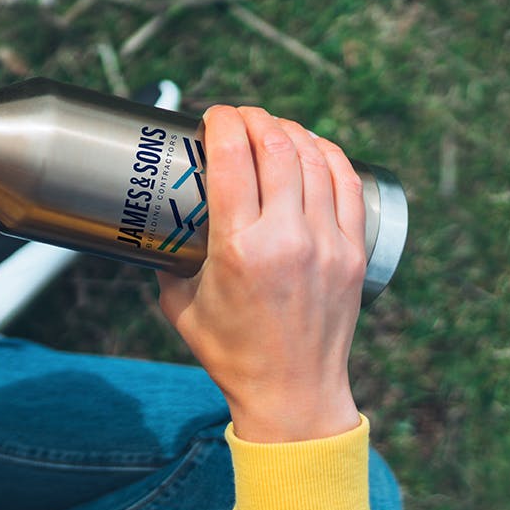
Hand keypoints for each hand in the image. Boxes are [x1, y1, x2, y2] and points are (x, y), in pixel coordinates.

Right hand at [156, 106, 364, 442]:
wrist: (292, 393)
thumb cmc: (232, 354)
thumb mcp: (180, 305)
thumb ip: (169, 258)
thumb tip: (158, 221)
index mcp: (239, 249)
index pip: (234, 159)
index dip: (223, 123)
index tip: (213, 116)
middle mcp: (287, 239)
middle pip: (277, 148)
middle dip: (255, 119)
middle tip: (239, 117)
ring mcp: (327, 243)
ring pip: (314, 158)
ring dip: (289, 131)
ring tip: (271, 127)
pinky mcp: (352, 251)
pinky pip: (347, 183)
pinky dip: (327, 154)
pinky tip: (311, 146)